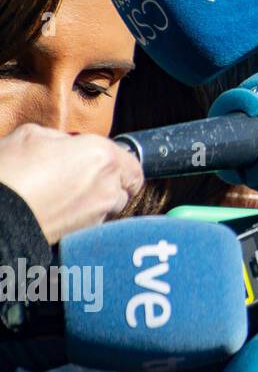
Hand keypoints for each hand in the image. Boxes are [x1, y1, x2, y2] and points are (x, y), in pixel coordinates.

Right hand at [0, 124, 143, 243]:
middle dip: (112, 181)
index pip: (131, 160)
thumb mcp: (31, 136)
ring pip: (111, 206)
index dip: (117, 160)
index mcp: (101, 156)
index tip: (101, 159)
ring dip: (99, 200)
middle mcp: (107, 186)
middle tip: (86, 177)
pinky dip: (84, 217)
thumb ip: (61, 138)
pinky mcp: (84, 235)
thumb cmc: (9, 173)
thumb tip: (67, 144)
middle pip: (125, 186)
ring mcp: (98, 214)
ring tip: (70, 195)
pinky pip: (95, 223)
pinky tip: (62, 210)